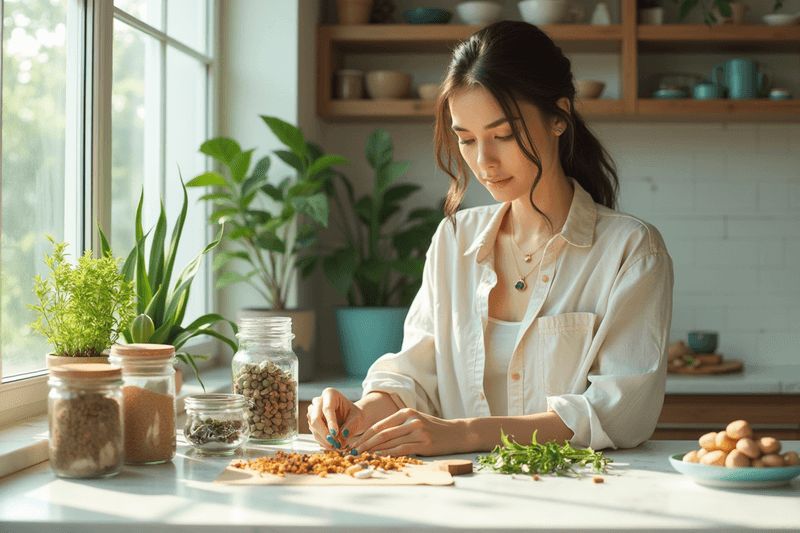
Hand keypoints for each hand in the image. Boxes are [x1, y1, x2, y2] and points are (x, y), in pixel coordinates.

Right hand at [307, 388, 365, 451]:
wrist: (349, 416)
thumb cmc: (353, 414)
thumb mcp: (357, 418)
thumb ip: (351, 425)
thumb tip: (342, 436)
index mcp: (330, 394)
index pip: (327, 408)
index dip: (330, 422)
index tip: (335, 434)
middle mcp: (318, 401)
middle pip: (315, 418)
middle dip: (324, 433)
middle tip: (333, 443)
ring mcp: (313, 411)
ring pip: (313, 427)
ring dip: (323, 439)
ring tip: (334, 446)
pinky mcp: (311, 421)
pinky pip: (314, 432)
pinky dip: (322, 441)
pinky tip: (330, 445)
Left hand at [347, 408, 463, 456]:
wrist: (456, 433)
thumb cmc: (432, 428)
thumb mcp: (414, 421)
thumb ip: (397, 426)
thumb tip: (374, 438)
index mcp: (406, 413)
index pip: (380, 425)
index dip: (365, 435)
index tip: (354, 443)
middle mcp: (411, 420)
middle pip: (382, 433)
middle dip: (365, 444)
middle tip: (353, 452)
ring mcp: (418, 431)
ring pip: (390, 441)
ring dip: (374, 450)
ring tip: (362, 456)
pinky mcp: (425, 443)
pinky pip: (402, 449)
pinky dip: (389, 454)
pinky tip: (380, 457)